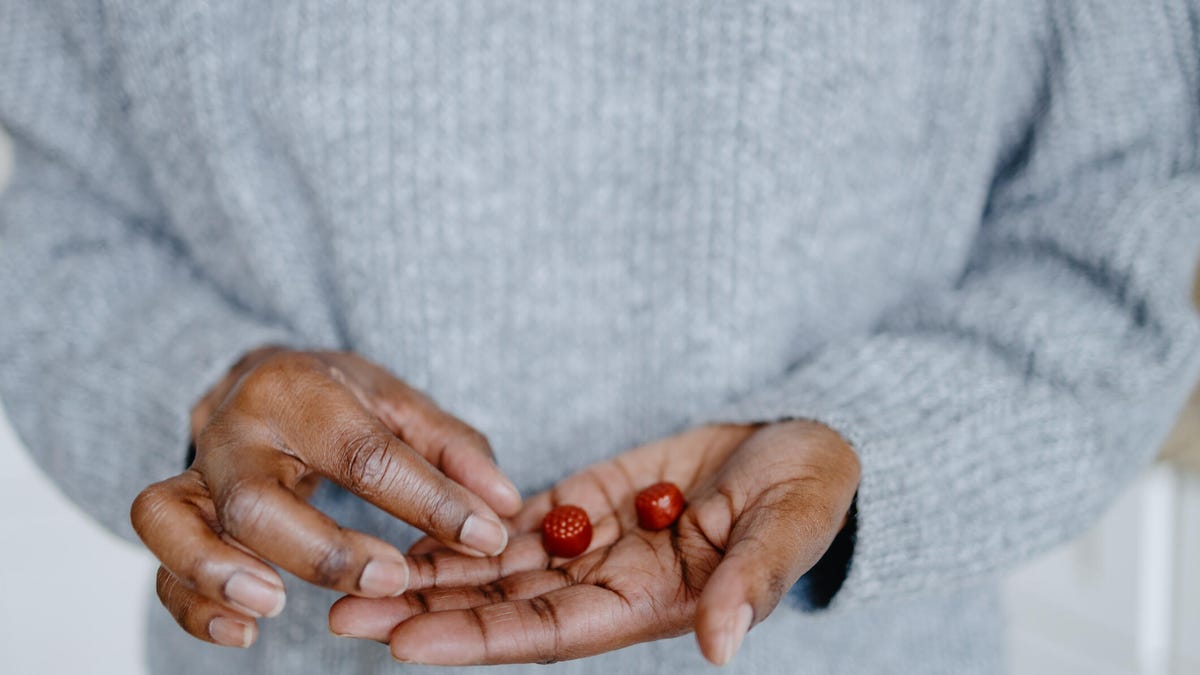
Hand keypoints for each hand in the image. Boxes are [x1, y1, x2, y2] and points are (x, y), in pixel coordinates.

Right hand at [130, 348, 521, 647]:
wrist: (259, 380)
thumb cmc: (340, 399)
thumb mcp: (402, 405)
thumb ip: (453, 451)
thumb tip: (502, 504)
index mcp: (301, 391)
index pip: (364, 451)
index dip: (429, 501)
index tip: (484, 537)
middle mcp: (236, 430)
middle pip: (255, 496)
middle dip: (322, 549)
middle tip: (389, 581)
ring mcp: (196, 474)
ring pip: (172, 521)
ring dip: (218, 571)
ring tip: (272, 609)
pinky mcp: (176, 516)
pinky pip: (160, 567)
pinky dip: (191, 606)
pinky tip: (243, 634)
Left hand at [329, 421, 859, 665]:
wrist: (802, 444)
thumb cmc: (808, 492)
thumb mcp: (787, 531)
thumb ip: (751, 586)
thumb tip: (722, 649)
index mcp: (650, 602)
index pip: (549, 632)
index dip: (477, 639)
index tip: (404, 643)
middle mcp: (608, 583)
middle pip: (502, 605)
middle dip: (425, 610)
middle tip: (342, 610)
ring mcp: (595, 541)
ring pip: (498, 564)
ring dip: (430, 568)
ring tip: (353, 571)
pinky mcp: (589, 498)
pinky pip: (518, 519)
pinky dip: (466, 523)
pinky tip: (412, 523)